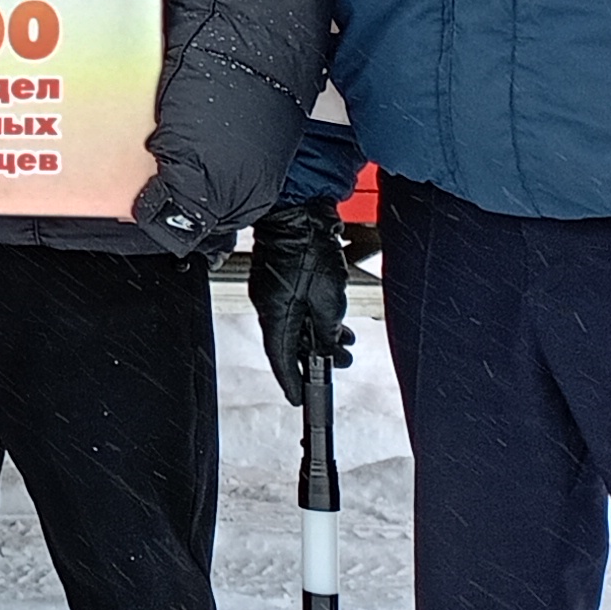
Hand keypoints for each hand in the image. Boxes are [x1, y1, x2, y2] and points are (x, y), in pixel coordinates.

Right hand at [245, 200, 357, 406]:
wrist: (299, 213)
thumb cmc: (310, 250)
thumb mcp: (330, 300)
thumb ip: (328, 330)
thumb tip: (327, 347)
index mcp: (275, 314)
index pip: (280, 358)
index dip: (291, 381)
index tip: (299, 396)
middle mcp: (267, 305)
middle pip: (287, 343)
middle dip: (313, 358)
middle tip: (336, 365)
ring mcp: (270, 290)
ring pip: (293, 324)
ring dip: (317, 336)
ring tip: (343, 340)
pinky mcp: (278, 277)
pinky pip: (293, 308)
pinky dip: (311, 318)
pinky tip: (331, 317)